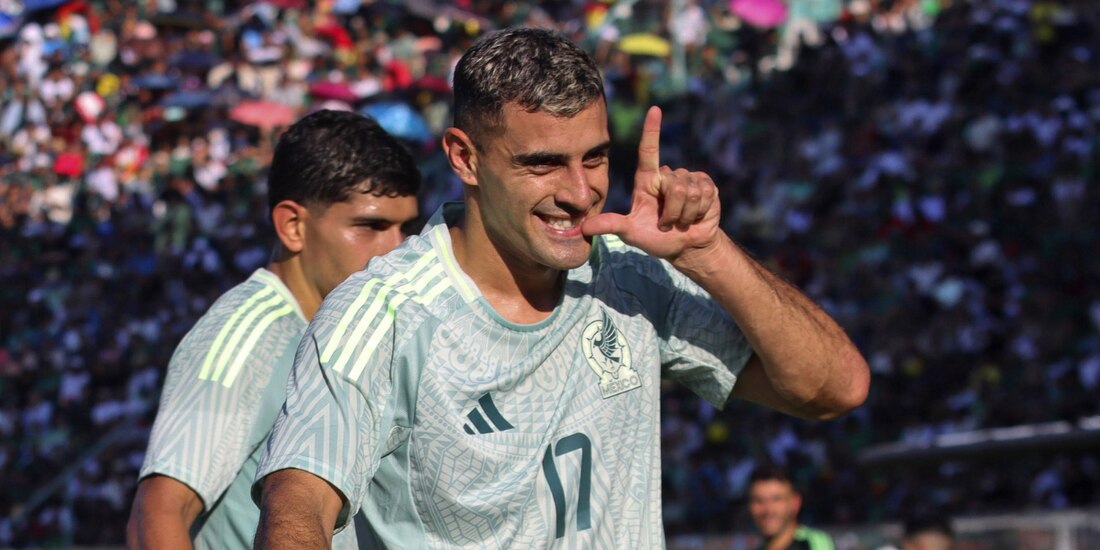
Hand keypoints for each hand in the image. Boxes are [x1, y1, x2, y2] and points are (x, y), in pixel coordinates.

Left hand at [582, 106, 721, 262]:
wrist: (686, 247)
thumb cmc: (656, 238)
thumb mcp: (630, 233)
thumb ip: (610, 226)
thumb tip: (583, 228)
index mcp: (648, 180)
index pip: (649, 150)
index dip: (652, 130)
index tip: (654, 110)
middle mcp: (667, 176)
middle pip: (673, 185)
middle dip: (671, 211)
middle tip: (667, 222)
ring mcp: (688, 179)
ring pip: (688, 191)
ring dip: (684, 213)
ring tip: (681, 220)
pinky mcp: (706, 186)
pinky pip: (704, 194)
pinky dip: (698, 211)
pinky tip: (695, 216)